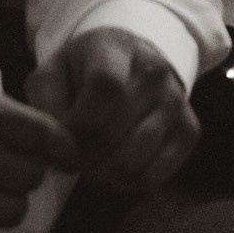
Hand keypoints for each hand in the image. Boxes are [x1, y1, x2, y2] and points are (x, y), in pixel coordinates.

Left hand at [25, 26, 198, 193]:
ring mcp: (177, 100)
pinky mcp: (189, 129)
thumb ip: (44, 106)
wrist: (133, 61)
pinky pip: (155, 174)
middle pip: (114, 131)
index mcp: (117, 50)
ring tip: (92, 164)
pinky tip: (116, 170)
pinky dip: (128, 182)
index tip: (59, 141)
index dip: (76, 126)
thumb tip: (56, 148)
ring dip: (103, 173)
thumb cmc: (82, 73)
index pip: (105, 88)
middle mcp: (155, 72)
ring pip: (134, 159)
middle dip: (82, 157)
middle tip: (71, 159)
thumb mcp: (52, 74)